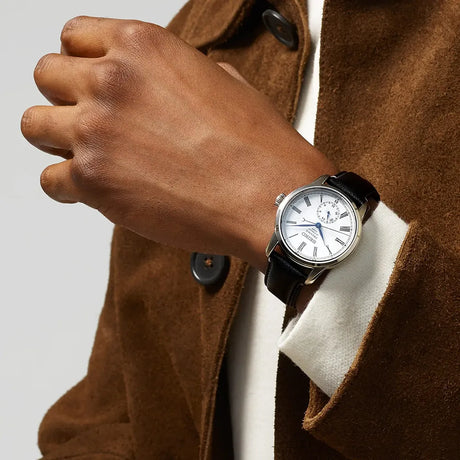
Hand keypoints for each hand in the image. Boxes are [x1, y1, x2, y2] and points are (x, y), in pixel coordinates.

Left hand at [21, 16, 336, 271]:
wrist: (271, 198)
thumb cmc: (257, 149)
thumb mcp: (222, 83)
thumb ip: (174, 78)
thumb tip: (161, 90)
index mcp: (142, 49)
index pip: (74, 39)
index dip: (81, 64)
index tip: (88, 83)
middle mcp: (112, 82)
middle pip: (47, 77)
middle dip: (65, 100)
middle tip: (87, 122)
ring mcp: (97, 132)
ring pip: (35, 127)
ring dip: (56, 142)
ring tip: (85, 157)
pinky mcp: (94, 182)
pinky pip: (51, 182)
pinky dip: (67, 189)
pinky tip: (96, 191)